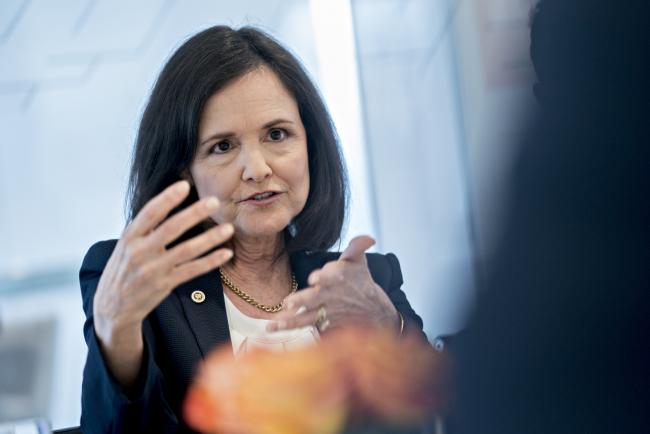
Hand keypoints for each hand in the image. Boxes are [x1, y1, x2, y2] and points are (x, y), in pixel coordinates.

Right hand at [93, 180, 233, 384]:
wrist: (112, 307)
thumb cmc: (123, 269)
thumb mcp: (126, 245)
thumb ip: (145, 228)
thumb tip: (168, 201)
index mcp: (129, 237)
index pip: (149, 213)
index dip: (167, 198)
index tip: (185, 185)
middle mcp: (140, 252)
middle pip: (171, 229)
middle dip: (194, 214)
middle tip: (214, 201)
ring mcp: (153, 270)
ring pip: (187, 250)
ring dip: (210, 238)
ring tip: (228, 228)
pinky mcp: (165, 284)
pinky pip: (192, 270)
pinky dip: (211, 261)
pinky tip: (226, 253)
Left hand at [267, 236, 399, 333]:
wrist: (373, 312)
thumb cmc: (361, 282)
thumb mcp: (360, 262)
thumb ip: (357, 247)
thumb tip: (368, 238)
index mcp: (338, 278)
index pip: (331, 277)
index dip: (323, 277)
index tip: (314, 278)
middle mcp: (330, 296)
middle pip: (314, 299)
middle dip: (301, 301)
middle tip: (287, 303)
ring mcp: (325, 313)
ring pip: (306, 318)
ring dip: (289, 321)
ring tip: (272, 325)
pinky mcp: (322, 325)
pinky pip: (305, 328)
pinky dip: (291, 330)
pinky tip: (272, 330)